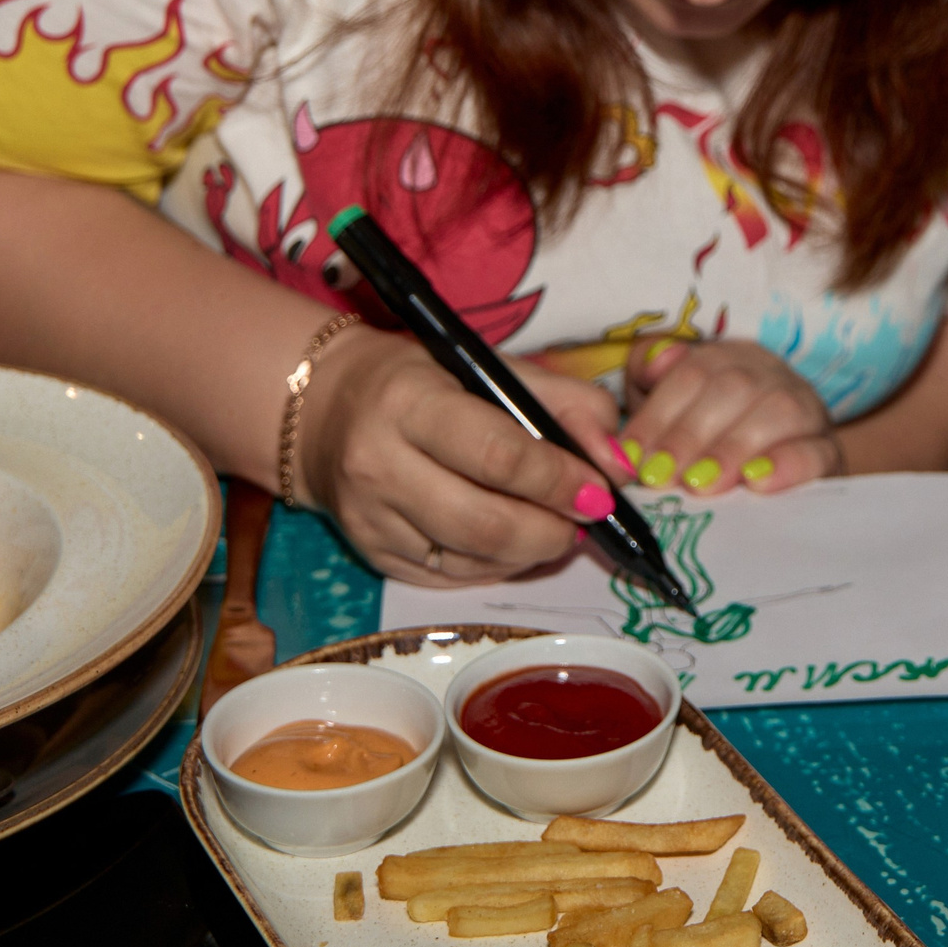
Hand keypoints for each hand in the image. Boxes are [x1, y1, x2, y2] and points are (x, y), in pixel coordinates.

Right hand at [298, 326, 625, 587]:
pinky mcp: (372, 555)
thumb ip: (568, 404)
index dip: (559, 480)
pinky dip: (499, 566)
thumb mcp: (494, 367)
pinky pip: (451, 579)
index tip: (600, 491)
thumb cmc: (426, 380)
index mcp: (410, 403)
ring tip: (556, 525)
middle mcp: (379, 464)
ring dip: (532, 551)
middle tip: (585, 518)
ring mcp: (370, 518)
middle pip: (485, 523)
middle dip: (552, 529)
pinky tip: (515, 541)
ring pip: (471, 560)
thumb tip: (619, 465)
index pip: (497, 455)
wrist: (328, 410)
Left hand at [620, 338, 839, 495]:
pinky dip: (787, 465)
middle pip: (734, 388)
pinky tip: (756, 483)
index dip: (658, 414)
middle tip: (660, 476)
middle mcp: (771, 375)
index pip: (693, 372)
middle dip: (690, 434)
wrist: (772, 479)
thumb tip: (658, 362)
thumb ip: (651, 379)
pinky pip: (818, 450)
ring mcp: (807, 411)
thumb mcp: (669, 409)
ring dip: (733, 449)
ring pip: (779, 412)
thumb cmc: (706, 443)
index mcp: (730, 358)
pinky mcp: (829, 452)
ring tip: (701, 484)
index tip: (632, 457)